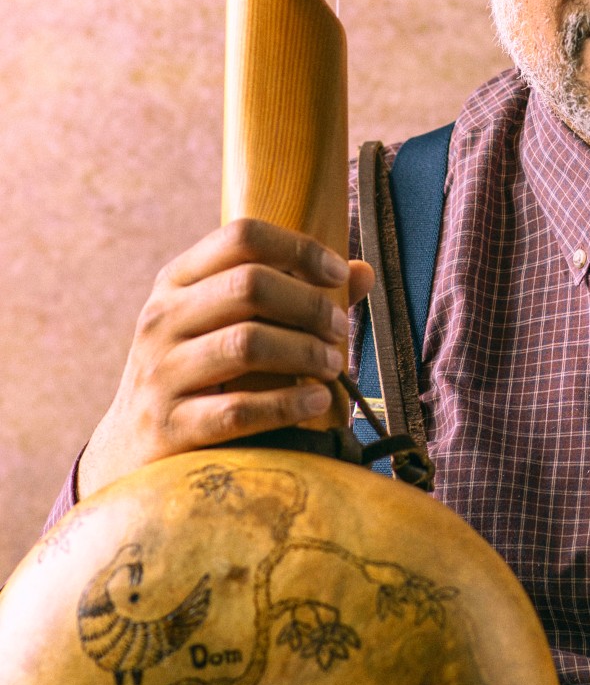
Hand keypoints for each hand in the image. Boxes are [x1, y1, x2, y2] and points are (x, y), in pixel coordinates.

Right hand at [78, 219, 373, 496]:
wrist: (133, 448)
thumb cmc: (199, 376)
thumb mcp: (226, 325)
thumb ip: (292, 296)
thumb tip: (363, 272)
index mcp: (176, 283)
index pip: (241, 236)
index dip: (299, 249)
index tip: (335, 274)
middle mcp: (161, 319)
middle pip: (251, 286)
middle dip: (309, 306)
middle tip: (339, 330)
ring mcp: (160, 372)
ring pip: (246, 343)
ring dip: (304, 352)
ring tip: (332, 366)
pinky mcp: (169, 426)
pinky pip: (239, 409)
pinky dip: (288, 403)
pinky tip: (316, 400)